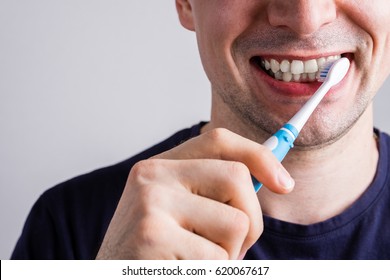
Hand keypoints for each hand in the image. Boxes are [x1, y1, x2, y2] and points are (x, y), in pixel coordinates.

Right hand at [96, 128, 293, 258]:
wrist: (110, 279)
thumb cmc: (152, 255)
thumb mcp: (176, 215)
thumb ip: (212, 194)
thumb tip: (278, 179)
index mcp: (159, 167)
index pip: (218, 140)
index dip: (259, 156)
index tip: (285, 184)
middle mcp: (152, 176)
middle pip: (237, 178)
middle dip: (252, 222)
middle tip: (234, 249)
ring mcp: (151, 204)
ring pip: (236, 223)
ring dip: (230, 255)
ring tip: (196, 262)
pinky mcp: (153, 236)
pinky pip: (218, 258)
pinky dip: (211, 273)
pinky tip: (179, 271)